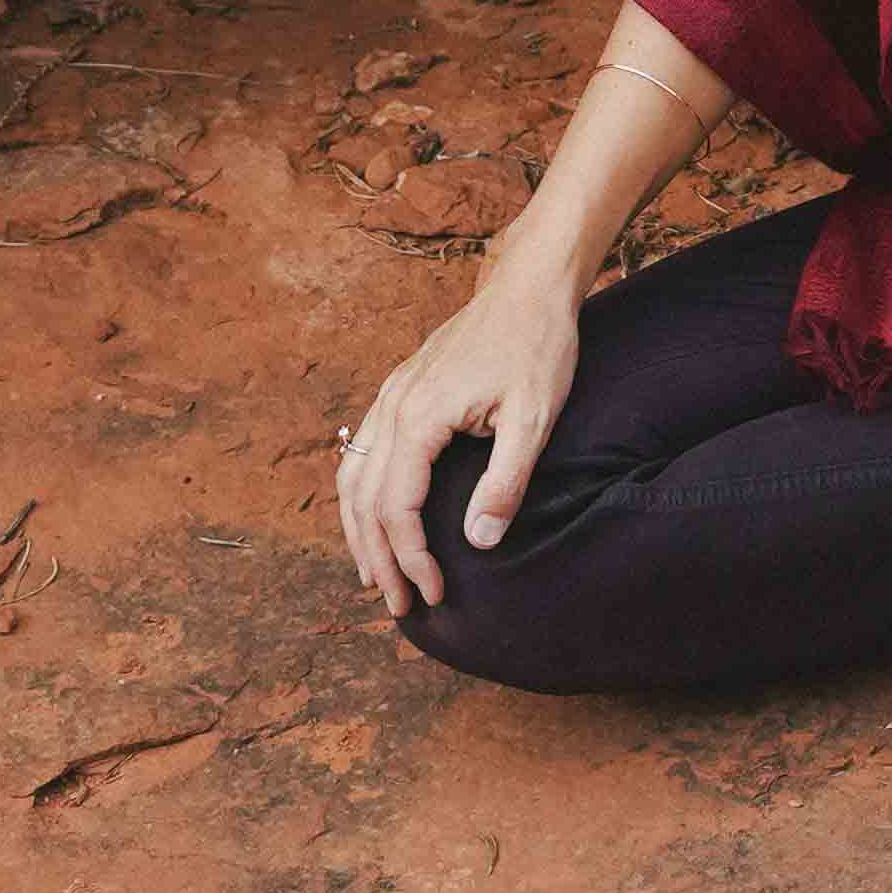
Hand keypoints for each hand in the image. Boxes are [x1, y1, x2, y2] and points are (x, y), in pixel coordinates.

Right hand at [336, 271, 581, 617]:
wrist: (530, 286)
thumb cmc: (537, 347)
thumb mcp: (533, 419)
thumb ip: (505, 482)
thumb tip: (479, 542)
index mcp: (420, 416)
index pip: (397, 507)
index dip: (411, 558)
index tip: (434, 593)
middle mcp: (394, 405)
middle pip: (365, 498)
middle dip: (379, 558)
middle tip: (398, 606)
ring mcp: (393, 394)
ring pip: (354, 475)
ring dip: (360, 530)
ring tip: (375, 575)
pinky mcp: (402, 389)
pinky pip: (364, 450)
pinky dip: (362, 494)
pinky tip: (375, 516)